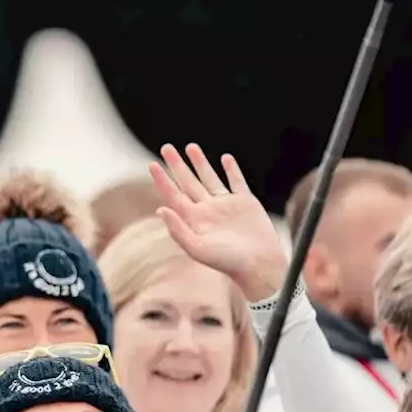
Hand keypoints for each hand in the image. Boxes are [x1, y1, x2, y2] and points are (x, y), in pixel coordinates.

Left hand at [148, 144, 287, 300]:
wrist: (259, 265)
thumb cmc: (228, 261)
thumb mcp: (197, 248)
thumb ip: (178, 230)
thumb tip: (160, 209)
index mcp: (193, 220)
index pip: (173, 195)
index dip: (162, 180)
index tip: (151, 164)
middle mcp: (207, 210)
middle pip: (187, 182)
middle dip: (176, 165)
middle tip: (166, 148)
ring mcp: (226, 205)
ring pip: (209, 178)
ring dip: (200, 163)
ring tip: (190, 147)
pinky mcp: (246, 202)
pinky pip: (236, 182)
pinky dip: (232, 170)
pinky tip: (225, 159)